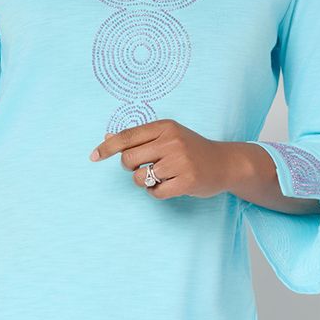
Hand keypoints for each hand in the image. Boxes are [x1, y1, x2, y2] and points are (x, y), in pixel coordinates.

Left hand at [90, 120, 242, 198]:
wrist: (226, 163)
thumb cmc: (192, 149)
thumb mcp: (168, 136)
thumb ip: (140, 138)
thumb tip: (108, 138)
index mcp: (165, 126)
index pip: (127, 136)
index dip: (107, 148)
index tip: (93, 156)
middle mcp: (172, 141)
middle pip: (129, 159)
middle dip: (130, 168)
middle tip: (144, 168)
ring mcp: (180, 162)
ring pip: (141, 178)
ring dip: (146, 182)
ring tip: (161, 178)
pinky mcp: (186, 181)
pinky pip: (156, 193)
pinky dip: (157, 193)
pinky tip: (170, 186)